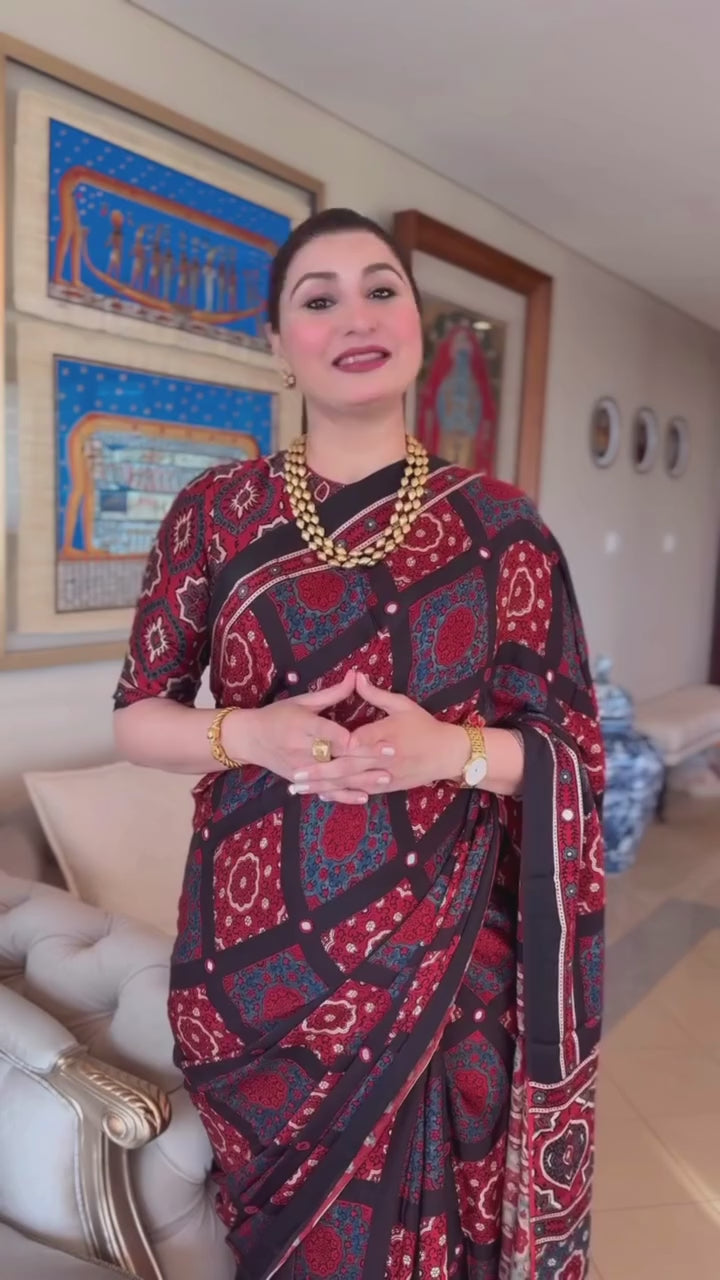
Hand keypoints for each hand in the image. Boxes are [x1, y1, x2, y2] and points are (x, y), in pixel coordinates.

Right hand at [226, 670, 391, 786]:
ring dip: (361, 778)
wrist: (249, 739)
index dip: (347, 736)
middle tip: (392, 752)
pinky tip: (364, 797)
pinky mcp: (301, 781)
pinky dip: (344, 796)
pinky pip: (325, 790)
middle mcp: (301, 748)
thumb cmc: (277, 715)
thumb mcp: (302, 700)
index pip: (326, 732)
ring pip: (334, 777)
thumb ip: (332, 693)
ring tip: (385, 777)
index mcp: (301, 724)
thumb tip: (356, 675)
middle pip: (336, 755)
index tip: (370, 736)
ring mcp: (301, 768)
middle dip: (365, 756)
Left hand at [292, 671, 468, 803]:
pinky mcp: (386, 787)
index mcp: (384, 735)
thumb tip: (356, 677)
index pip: (357, 741)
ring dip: (324, 787)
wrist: (447, 754)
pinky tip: (321, 795)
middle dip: (319, 772)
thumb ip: (376, 694)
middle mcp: (382, 759)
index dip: (335, 744)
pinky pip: (359, 792)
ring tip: (300, 789)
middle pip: (347, 767)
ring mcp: (383, 776)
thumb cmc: (424, 726)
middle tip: (295, 775)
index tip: (312, 745)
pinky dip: (340, 794)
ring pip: (349, 784)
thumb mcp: (402, 705)